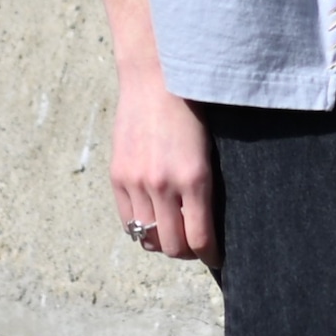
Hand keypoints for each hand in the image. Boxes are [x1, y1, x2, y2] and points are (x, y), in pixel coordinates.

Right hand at [111, 65, 217, 263]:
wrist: (155, 78)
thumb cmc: (192, 108)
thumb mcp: (209, 149)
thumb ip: (206, 186)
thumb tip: (208, 221)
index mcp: (195, 178)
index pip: (200, 239)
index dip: (210, 255)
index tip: (216, 258)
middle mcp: (164, 185)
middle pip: (174, 246)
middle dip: (188, 252)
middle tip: (196, 247)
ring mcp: (137, 182)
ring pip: (149, 238)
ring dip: (163, 242)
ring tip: (173, 233)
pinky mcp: (118, 177)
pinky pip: (128, 222)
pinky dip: (141, 229)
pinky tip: (152, 220)